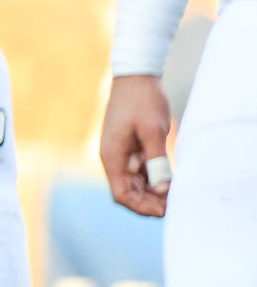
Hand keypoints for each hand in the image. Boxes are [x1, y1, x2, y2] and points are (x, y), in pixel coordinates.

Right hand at [99, 73, 172, 216]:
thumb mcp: (152, 130)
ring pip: (134, 185)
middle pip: (128, 193)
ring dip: (152, 193)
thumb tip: (163, 190)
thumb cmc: (142, 101)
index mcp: (112, 156)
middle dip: (149, 202)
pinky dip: (153, 180)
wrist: (135, 76)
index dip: (141, 207)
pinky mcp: (129, 148)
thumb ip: (157, 161)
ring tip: (175, 194)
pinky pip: (139, 172)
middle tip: (174, 204)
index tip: (164, 209)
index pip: (121, 195)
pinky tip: (170, 180)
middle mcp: (113, 158)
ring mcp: (120, 153)